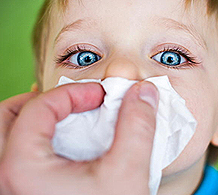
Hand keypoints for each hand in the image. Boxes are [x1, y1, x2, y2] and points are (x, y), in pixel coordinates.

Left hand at [0, 81, 158, 194]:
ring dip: (34, 118)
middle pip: (8, 117)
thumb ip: (138, 127)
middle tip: (73, 102)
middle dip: (43, 101)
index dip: (73, 92)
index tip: (99, 95)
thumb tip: (143, 93)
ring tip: (65, 118)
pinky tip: (63, 146)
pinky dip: (36, 140)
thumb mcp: (128, 175)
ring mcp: (10, 189)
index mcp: (22, 170)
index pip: (39, 108)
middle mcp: (5, 179)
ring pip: (5, 137)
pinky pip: (15, 156)